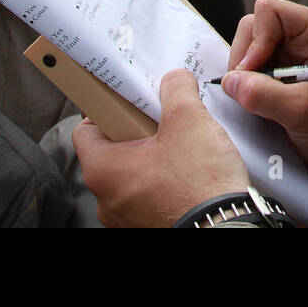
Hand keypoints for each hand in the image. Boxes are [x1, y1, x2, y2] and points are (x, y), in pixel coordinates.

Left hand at [73, 69, 249, 226]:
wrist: (222, 226)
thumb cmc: (198, 183)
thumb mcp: (189, 119)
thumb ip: (177, 90)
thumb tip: (174, 80)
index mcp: (103, 170)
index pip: (84, 130)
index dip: (106, 110)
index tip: (127, 102)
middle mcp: (107, 199)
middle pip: (112, 152)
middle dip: (138, 133)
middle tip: (162, 121)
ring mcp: (127, 218)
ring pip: (132, 176)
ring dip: (153, 159)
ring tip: (181, 147)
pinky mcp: (149, 226)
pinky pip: (149, 196)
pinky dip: (164, 182)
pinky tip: (189, 172)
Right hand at [222, 0, 307, 174]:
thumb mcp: (303, 112)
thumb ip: (265, 95)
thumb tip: (231, 81)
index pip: (269, 11)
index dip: (255, 41)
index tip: (253, 73)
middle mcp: (301, 33)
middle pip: (252, 27)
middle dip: (245, 59)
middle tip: (251, 90)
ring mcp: (287, 50)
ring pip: (246, 47)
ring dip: (245, 74)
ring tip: (261, 100)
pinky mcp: (277, 68)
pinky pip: (247, 66)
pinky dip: (246, 83)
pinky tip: (259, 101)